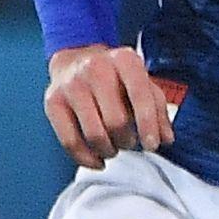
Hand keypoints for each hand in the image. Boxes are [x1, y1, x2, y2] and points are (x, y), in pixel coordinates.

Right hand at [44, 43, 174, 167]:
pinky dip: (86, 158)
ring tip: (114, 148)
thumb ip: (158, 109)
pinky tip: (97, 161)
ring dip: (109, 150)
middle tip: (130, 143)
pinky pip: (69, 141)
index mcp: (125, 61)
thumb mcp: (143, 83)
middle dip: (127, 140)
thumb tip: (166, 139)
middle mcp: (96, 69)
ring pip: (94, 134)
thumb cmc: (116, 76)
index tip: (152, 145)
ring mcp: (72, 85)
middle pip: (116, 120)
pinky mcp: (53, 101)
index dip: (148, 125)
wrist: (76, 57)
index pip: (140, 96)